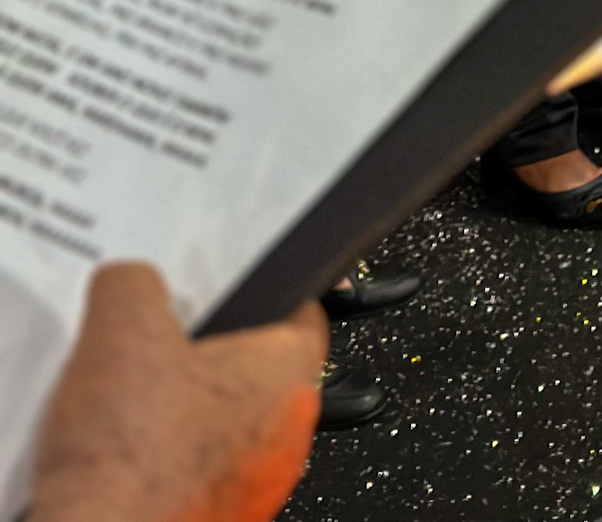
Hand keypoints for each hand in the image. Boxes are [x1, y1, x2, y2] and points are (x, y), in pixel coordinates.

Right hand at [29, 261, 325, 521]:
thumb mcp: (120, 329)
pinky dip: (175, 458)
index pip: (306, 314)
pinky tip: (130, 451)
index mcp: (287, 376)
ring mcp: (255, 484)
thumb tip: (133, 278)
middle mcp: (286, 435)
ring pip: (232, 423)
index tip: (254, 288)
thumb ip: (136, 282)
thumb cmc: (128, 460)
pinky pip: (206, 470)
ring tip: (140, 401)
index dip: (275, 293)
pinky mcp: (221, 515)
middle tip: (172, 343)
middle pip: (261, 370)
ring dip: (193, 410)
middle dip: (216, 354)